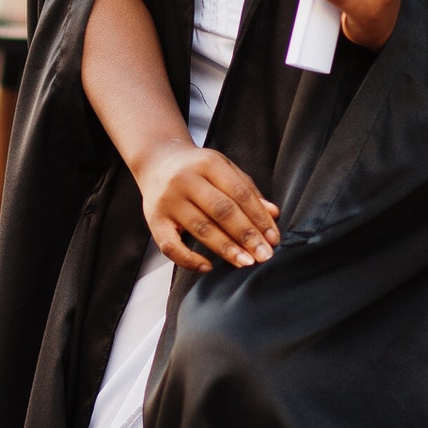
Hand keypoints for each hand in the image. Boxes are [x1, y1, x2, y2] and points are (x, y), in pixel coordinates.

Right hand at [132, 140, 280, 271]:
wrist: (156, 161)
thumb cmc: (196, 169)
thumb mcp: (223, 169)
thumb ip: (248, 190)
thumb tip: (274, 213)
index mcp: (208, 164)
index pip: (240, 194)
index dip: (259, 218)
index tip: (273, 238)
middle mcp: (186, 180)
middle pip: (222, 211)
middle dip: (247, 235)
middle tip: (264, 255)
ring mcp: (168, 200)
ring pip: (201, 228)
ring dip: (226, 248)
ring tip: (246, 262)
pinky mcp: (153, 219)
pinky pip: (170, 245)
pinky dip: (189, 259)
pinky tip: (207, 267)